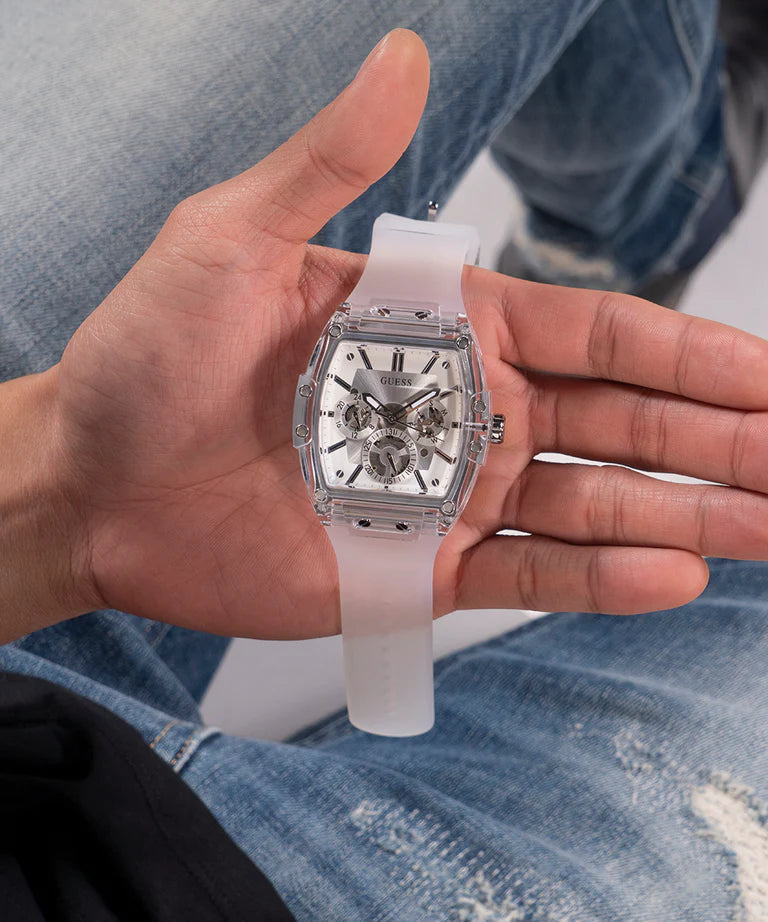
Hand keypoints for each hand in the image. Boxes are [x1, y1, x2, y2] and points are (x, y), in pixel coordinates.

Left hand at [35, 29, 767, 642]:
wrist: (92, 481)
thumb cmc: (147, 357)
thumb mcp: (231, 238)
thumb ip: (332, 161)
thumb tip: (405, 59)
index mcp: (443, 325)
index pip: (598, 332)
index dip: (690, 353)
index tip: (767, 377)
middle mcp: (464, 410)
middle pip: (620, 424)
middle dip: (716, 441)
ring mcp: (446, 496)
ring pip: (592, 506)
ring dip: (685, 516)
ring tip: (766, 524)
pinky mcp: (416, 571)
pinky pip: (525, 575)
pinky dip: (597, 580)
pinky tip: (669, 574)